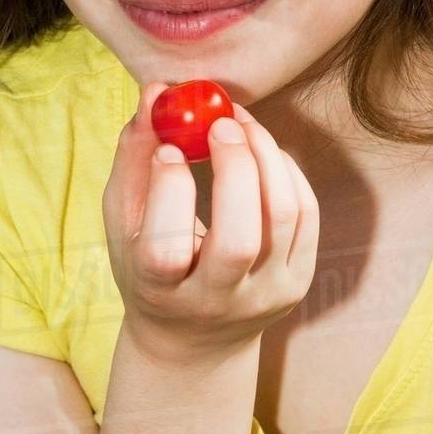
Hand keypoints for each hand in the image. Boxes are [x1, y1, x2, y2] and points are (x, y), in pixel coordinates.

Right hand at [102, 81, 319, 360]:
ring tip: (241, 124)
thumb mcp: (126, 224)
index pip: (165, 251)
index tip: (169, 148)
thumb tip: (156, 93)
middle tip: (221, 122)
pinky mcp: (298, 282)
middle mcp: (217, 303)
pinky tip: (263, 151)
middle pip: (239, 242)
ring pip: (282, 219)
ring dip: (266, 157)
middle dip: (235, 170)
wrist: (194, 340)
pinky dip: (287, 172)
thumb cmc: (148, 269)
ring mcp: (265, 296)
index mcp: (161, 294)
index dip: (170, 193)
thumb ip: (133, 159)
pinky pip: (306, 215)